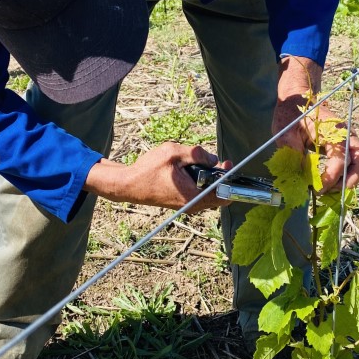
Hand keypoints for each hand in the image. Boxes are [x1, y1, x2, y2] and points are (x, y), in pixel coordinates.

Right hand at [84, 144, 231, 209]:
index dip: (229, 178)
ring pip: (208, 191)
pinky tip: (189, 169)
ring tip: (197, 162)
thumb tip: (213, 158)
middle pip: (218, 192)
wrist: (129, 184)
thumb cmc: (148, 169)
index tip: (226, 163)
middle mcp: (193, 204)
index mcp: (193, 195)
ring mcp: (187, 205)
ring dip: (207, 177)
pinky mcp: (182, 202)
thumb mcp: (173, 153)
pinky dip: (199, 180)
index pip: (225, 195)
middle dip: (218, 174)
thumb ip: (196, 153)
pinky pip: (199, 191)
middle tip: (210, 159)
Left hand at [273, 56, 358, 191]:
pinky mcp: (345, 146)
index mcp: (333, 130)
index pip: (340, 159)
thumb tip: (301, 175)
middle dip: (348, 182)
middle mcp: (346, 135)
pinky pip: (354, 164)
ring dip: (349, 181)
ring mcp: (348, 140)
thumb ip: (293, 151)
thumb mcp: (285, 131)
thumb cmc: (291, 113)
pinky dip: (346, 177)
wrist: (298, 98)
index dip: (330, 177)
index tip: (316, 188)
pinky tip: (329, 183)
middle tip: (327, 191)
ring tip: (329, 189)